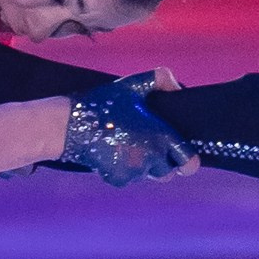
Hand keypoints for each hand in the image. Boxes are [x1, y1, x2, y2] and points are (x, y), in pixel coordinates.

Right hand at [61, 73, 196, 186]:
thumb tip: (178, 87)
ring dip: (142, 165)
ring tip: (126, 145)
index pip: (190, 163)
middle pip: (168, 172)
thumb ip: (161, 79)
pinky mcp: (117, 179)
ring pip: (147, 175)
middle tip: (147, 145)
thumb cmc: (104, 103)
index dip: (186, 160)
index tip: (179, 153)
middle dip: (162, 163)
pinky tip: (113, 153)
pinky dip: (123, 170)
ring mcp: (133, 172)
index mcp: (161, 137)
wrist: (69, 125)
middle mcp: (151, 158)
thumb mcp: (133, 84)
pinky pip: (128, 178)